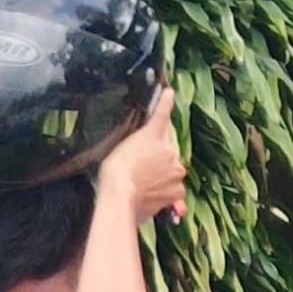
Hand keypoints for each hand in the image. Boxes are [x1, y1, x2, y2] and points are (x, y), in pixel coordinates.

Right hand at [98, 89, 184, 223]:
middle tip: (141, 161)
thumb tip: (146, 131)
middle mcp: (171, 150)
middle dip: (159, 150)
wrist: (120, 198)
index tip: (169, 93)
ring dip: (163, 170)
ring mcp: (176, 170)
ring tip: (143, 180)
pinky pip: (174, 186)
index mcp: (155, 134)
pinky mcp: (177, 190)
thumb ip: (137, 136)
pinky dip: (165, 188)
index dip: (166, 102)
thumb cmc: (114, 171)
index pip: (163, 113)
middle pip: (168, 145)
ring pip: (172, 166)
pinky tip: (150, 191)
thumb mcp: (119, 144)